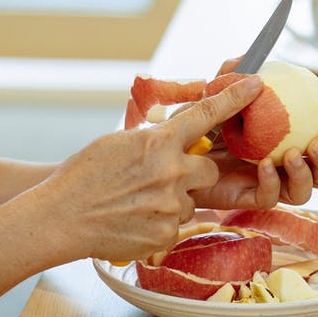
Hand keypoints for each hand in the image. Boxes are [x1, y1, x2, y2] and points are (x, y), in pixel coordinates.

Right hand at [35, 77, 263, 262]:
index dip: (234, 98)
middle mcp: (171, 171)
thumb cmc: (84, 176)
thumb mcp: (118, 143)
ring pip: (192, 199)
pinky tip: (135, 220)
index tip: (256, 84)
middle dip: (192, 173)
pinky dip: (161, 222)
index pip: (206, 115)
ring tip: (137, 203)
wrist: (61, 217)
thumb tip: (172, 136)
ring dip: (173, 200)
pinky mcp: (167, 232)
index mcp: (158, 142)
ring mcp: (171, 204)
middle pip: (207, 169)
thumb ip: (153, 139)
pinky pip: (178, 224)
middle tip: (160, 178)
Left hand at [189, 56, 317, 208]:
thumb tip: (248, 58)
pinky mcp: (246, 198)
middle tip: (316, 142)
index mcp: (280, 142)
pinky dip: (272, 182)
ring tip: (292, 154)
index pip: (316, 141)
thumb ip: (229, 78)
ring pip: (302, 191)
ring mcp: (264, 184)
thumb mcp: (210, 96)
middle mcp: (278, 165)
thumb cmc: (190, 125)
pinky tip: (265, 165)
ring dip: (305, 174)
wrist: (168, 154)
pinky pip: (270, 197)